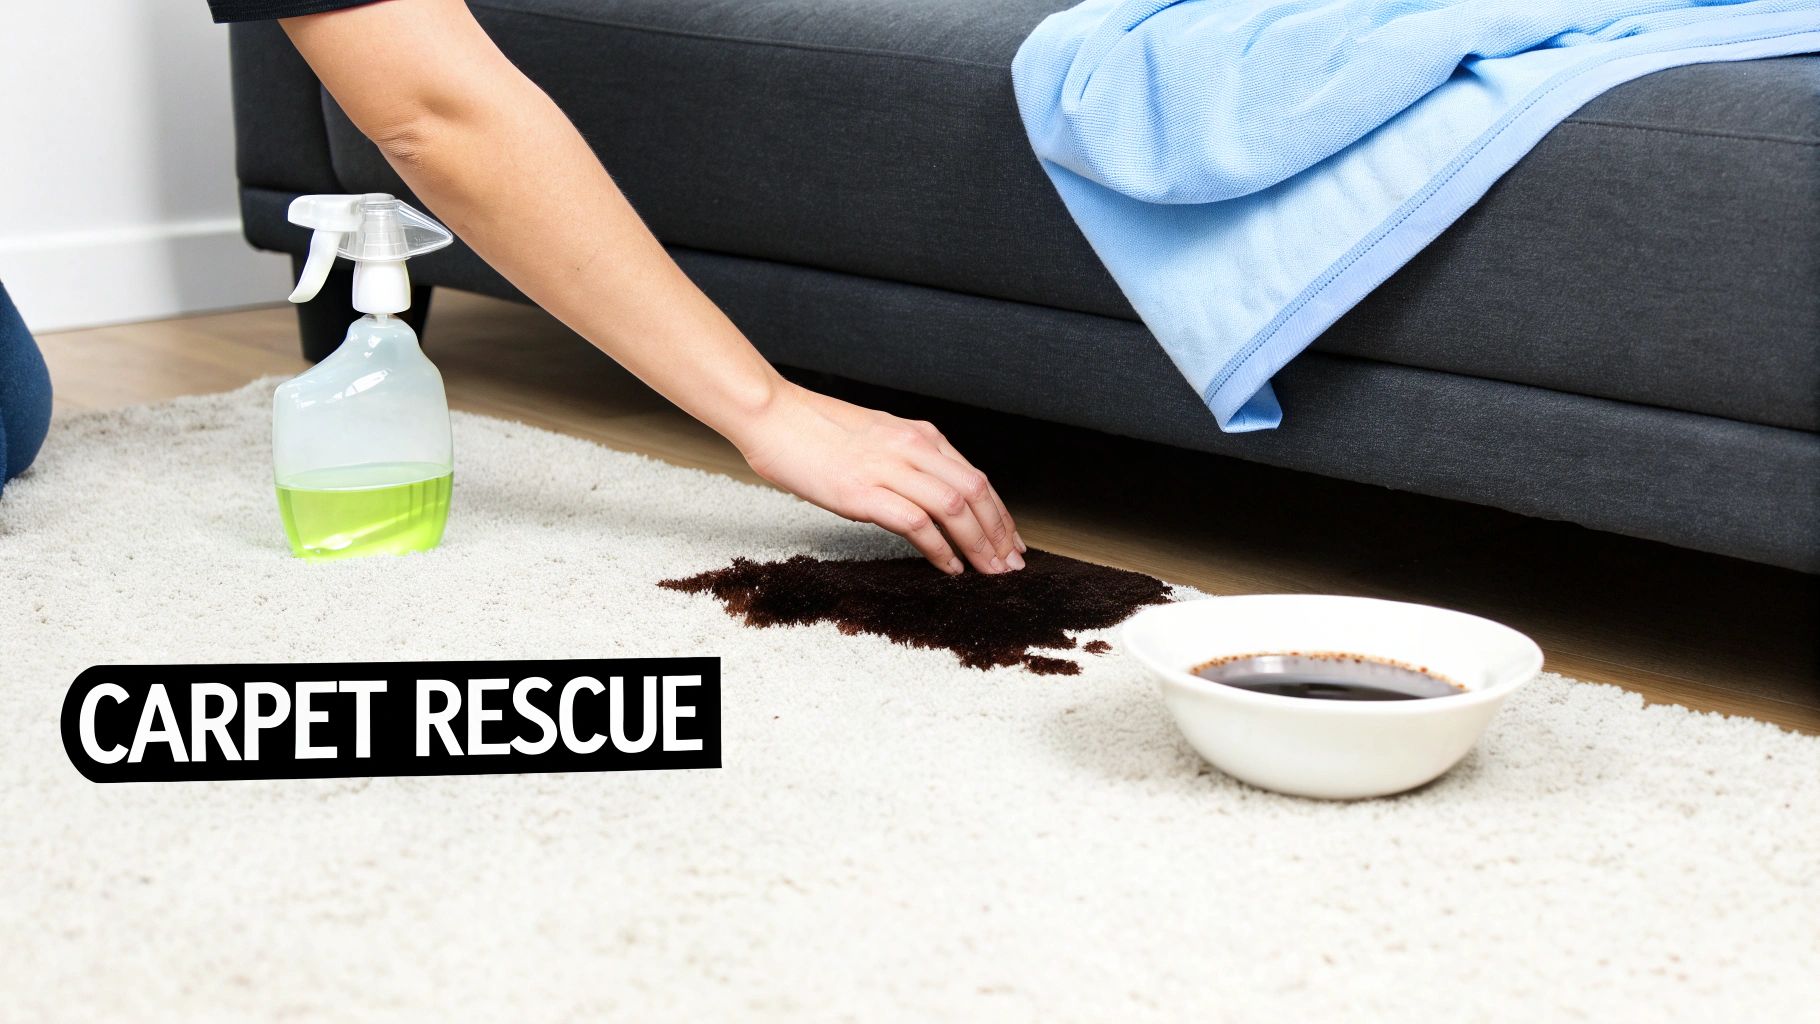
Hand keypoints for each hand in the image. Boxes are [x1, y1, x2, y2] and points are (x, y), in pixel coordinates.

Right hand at [731, 382, 1025, 573]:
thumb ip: (909, 461)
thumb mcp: (878, 438)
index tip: (1010, 542)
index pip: (977, 478)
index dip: (1000, 515)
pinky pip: (917, 524)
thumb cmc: (816, 431)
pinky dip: (940, 550)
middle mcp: (913, 448)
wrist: (774, 416)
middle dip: (999, 534)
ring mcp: (889, 468)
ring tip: (987, 572)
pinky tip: (948, 568)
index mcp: (920, 435)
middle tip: (1009, 565)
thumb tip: (933, 494)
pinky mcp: (863, 492)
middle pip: (976, 493)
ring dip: (978, 545)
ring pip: (955, 508)